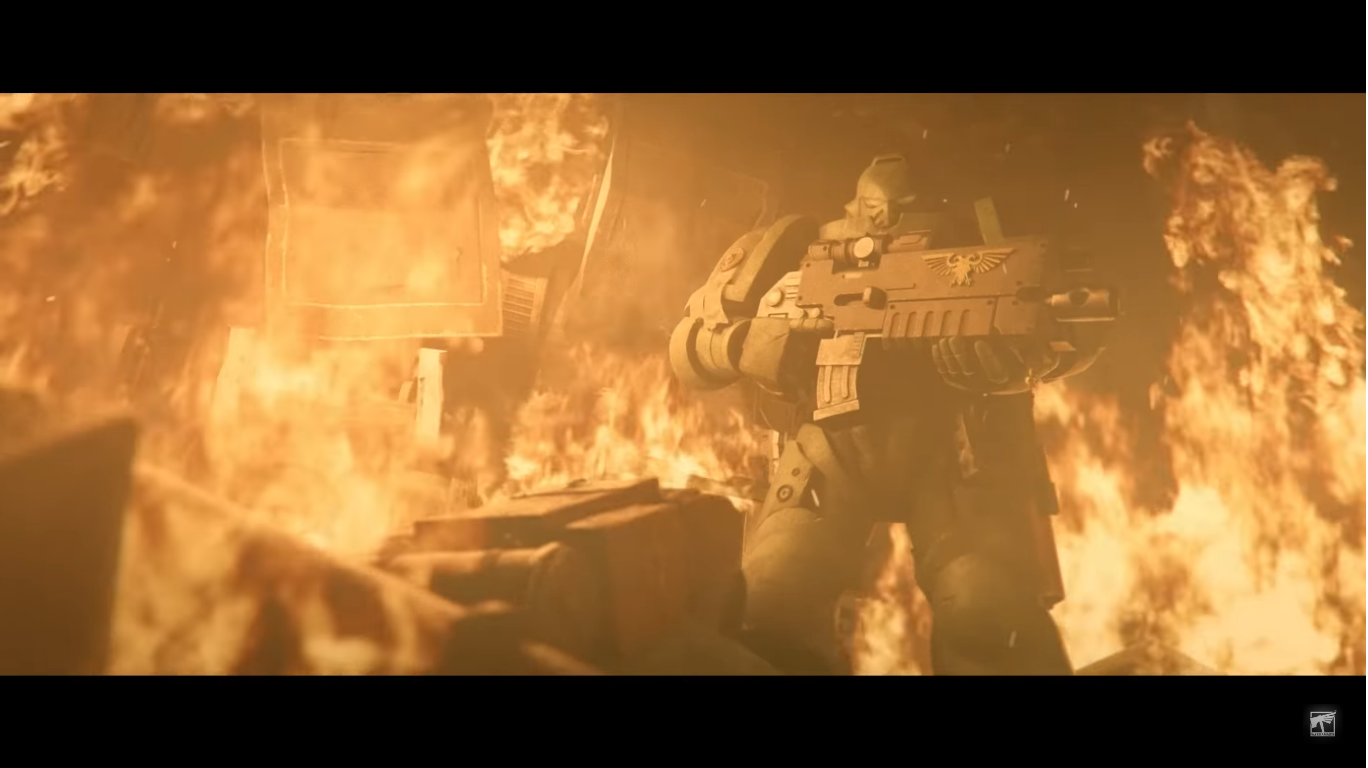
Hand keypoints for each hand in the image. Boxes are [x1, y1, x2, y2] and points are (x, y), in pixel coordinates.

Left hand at [930, 337, 1057, 393]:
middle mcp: (987, 385)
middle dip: (960, 354)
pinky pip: (947, 374)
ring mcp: (972, 385)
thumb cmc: (1026, 365)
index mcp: (1006, 379)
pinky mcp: (960, 383)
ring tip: (945, 339)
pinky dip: (940, 362)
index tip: (980, 341)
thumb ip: (1043, 356)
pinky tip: (936, 347)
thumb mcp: (1039, 361)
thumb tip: (1049, 353)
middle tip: (955, 337)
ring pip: (956, 372)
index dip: (986, 358)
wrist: (1010, 380)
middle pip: (970, 372)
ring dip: (948, 356)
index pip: (995, 371)